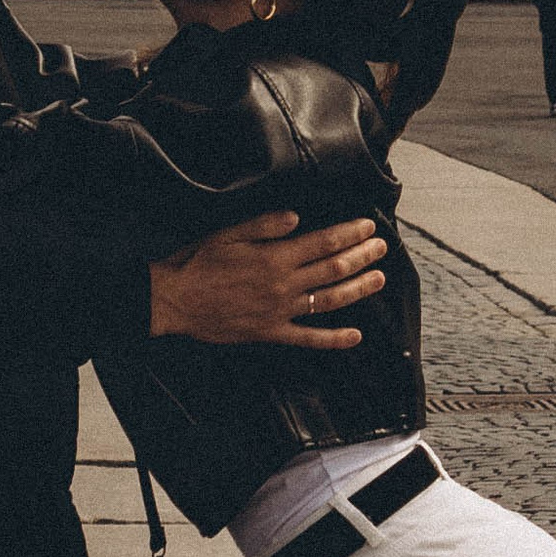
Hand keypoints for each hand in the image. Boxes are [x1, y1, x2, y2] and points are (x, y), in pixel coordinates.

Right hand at [152, 213, 387, 347]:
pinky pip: (308, 338)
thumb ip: (264, 225)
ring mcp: (279, 311)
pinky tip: (355, 336)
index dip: (349, 234)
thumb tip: (297, 217)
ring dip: (357, 289)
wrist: (174, 300)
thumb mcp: (228, 233)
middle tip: (382, 247)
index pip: (323, 243)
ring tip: (379, 279)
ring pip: (329, 301)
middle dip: (361, 257)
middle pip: (333, 269)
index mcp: (274, 258)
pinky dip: (334, 339)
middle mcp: (283, 285)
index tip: (368, 227)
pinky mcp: (271, 333)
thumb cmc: (197, 263)